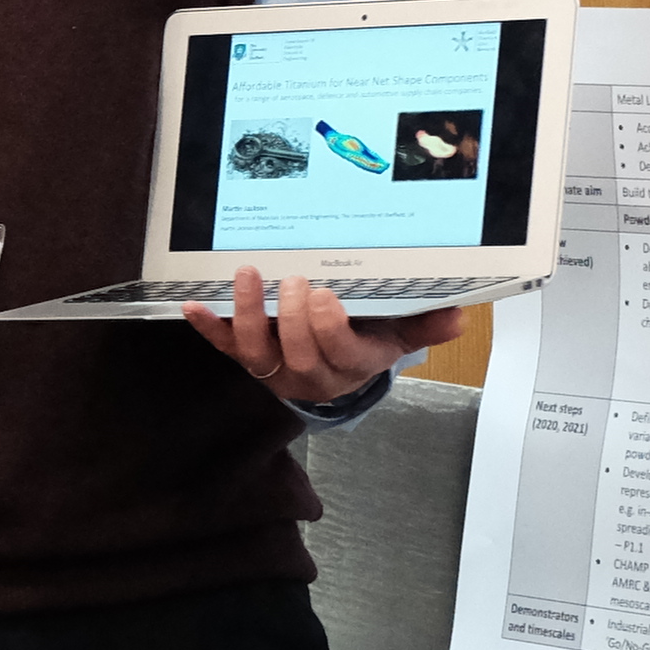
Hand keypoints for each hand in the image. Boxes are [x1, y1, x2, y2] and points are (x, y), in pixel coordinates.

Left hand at [184, 267, 464, 407]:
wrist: (334, 368)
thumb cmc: (366, 342)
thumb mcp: (398, 335)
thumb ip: (424, 325)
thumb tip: (458, 316)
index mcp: (348, 366)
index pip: (338, 353)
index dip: (328, 328)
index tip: (324, 294)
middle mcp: (308, 373)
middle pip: (297, 352)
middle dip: (293, 316)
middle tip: (294, 280)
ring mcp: (274, 367)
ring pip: (255, 350)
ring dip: (247, 313)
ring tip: (247, 275)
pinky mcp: (247, 359)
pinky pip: (223, 347)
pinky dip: (207, 328)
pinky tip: (192, 304)